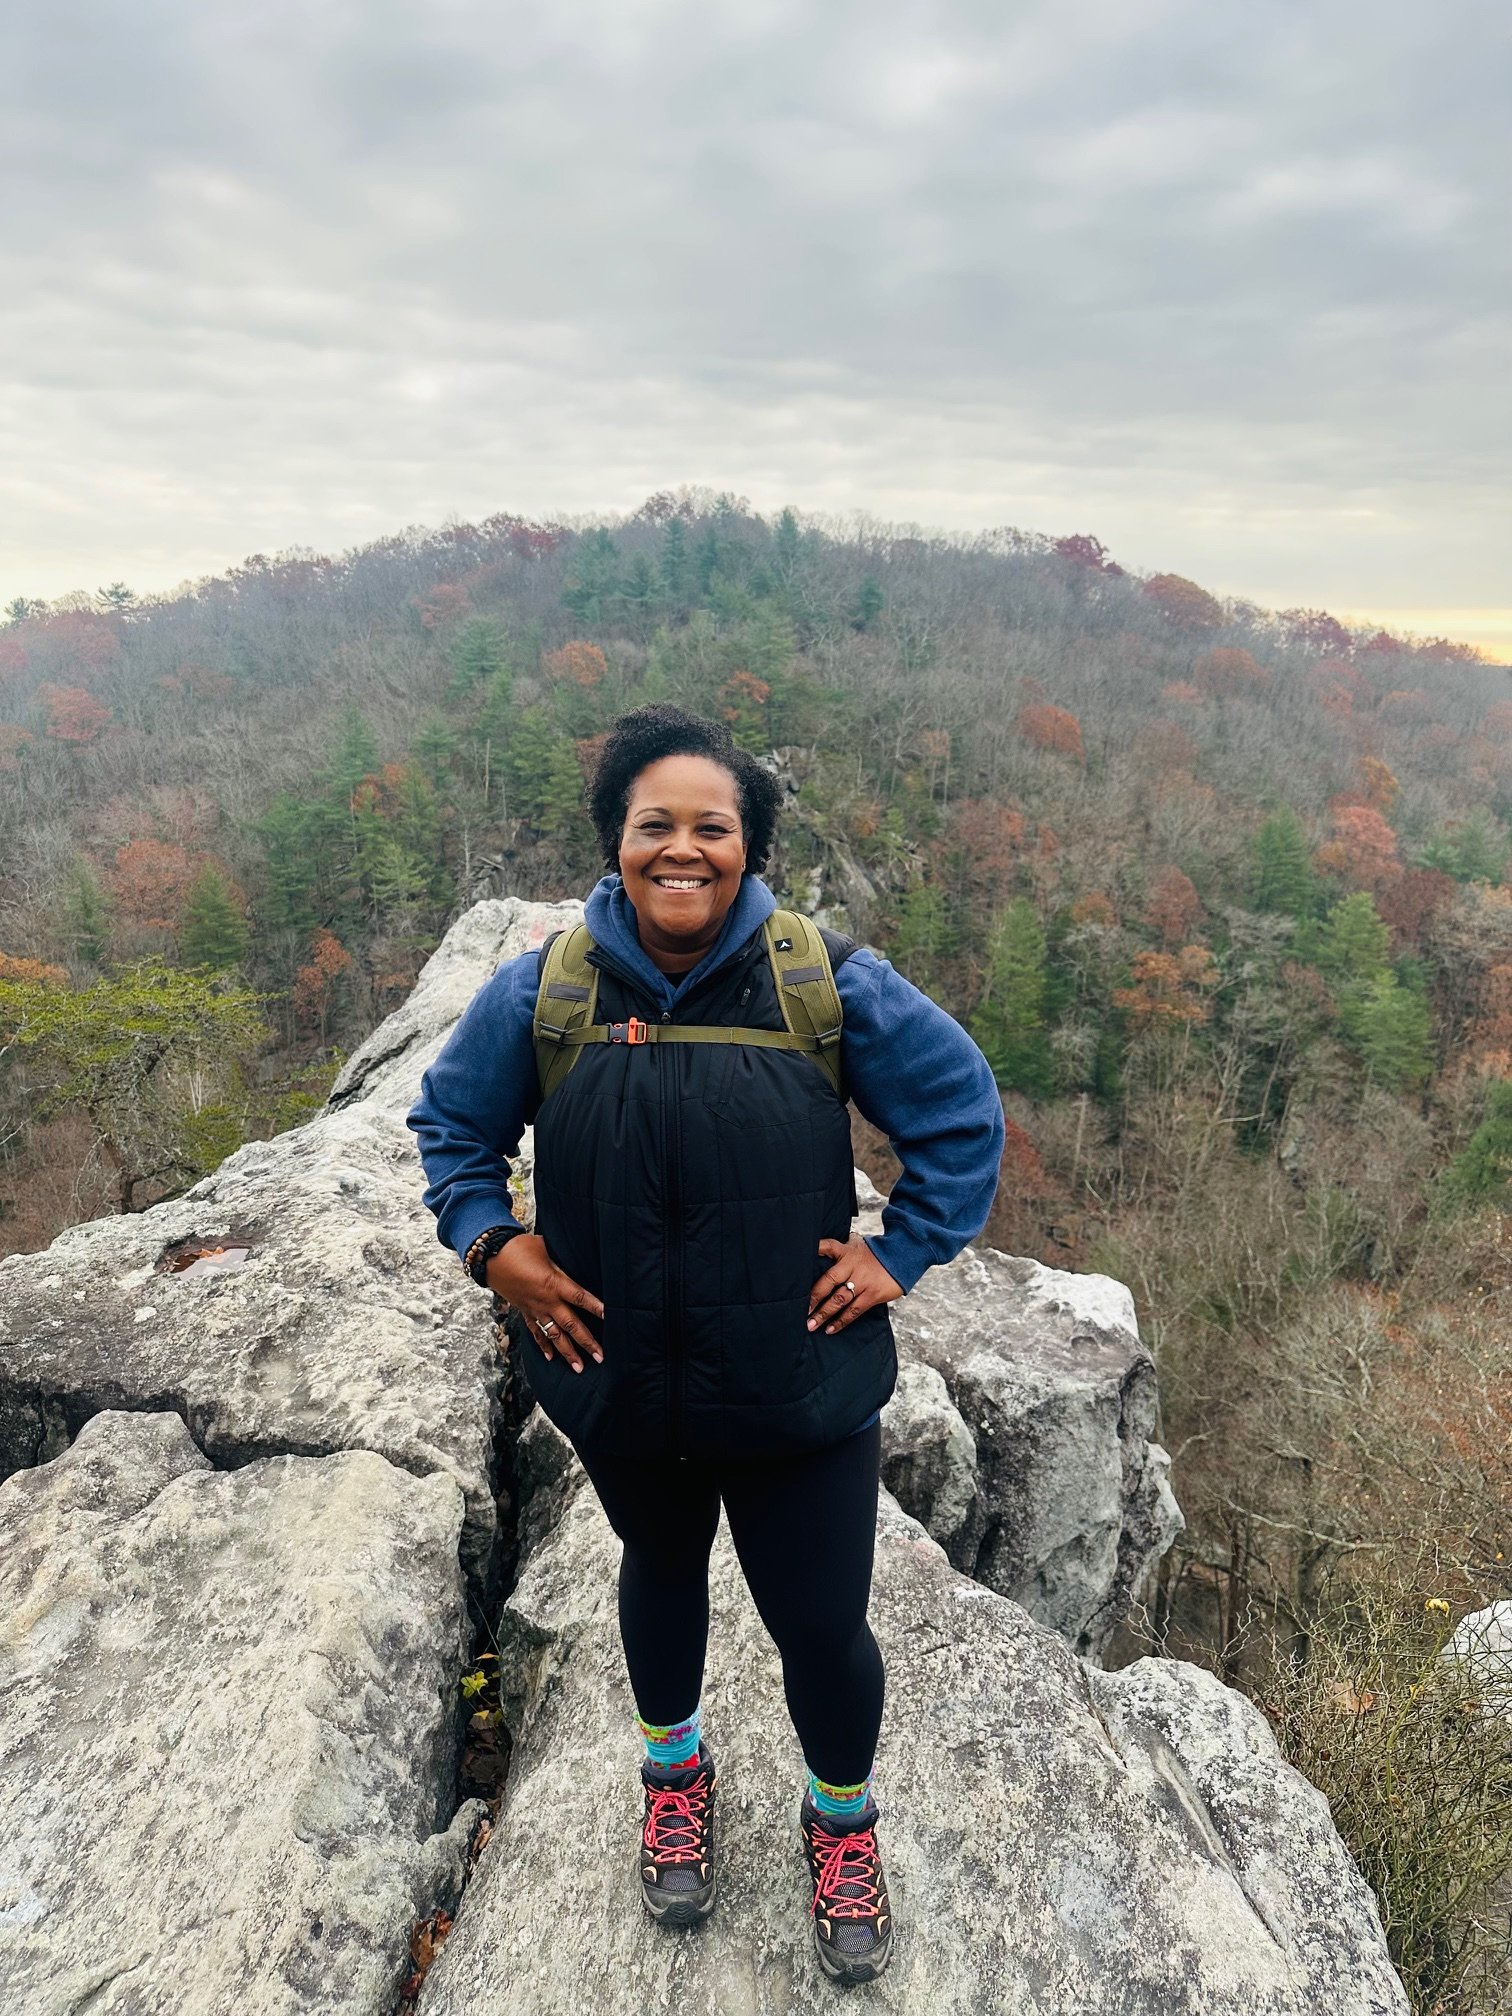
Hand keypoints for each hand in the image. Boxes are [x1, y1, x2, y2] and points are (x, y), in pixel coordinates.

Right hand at [486, 1234, 603, 1375]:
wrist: (490, 1257)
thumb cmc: (520, 1247)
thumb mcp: (546, 1248)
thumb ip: (562, 1259)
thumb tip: (576, 1254)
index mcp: (554, 1283)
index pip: (580, 1298)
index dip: (596, 1307)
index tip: (610, 1317)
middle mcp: (547, 1301)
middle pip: (571, 1325)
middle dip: (586, 1342)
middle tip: (600, 1357)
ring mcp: (535, 1309)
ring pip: (554, 1335)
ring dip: (567, 1352)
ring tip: (579, 1367)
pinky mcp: (524, 1311)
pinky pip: (536, 1332)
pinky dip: (544, 1346)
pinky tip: (551, 1358)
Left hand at [807, 1237, 903, 1335]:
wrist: (903, 1256)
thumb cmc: (874, 1252)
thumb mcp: (856, 1244)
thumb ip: (839, 1249)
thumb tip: (817, 1249)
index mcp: (846, 1251)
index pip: (828, 1247)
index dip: (814, 1250)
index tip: (798, 1258)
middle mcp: (852, 1266)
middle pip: (829, 1281)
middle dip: (814, 1297)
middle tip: (801, 1310)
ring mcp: (863, 1281)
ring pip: (839, 1300)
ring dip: (824, 1313)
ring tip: (811, 1325)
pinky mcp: (872, 1295)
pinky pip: (854, 1311)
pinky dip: (841, 1321)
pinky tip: (830, 1329)